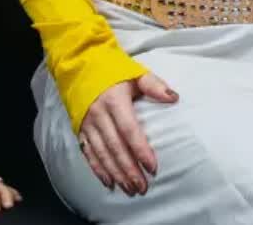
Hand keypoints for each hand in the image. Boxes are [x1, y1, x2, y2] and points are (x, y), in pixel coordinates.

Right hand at [78, 72, 177, 195]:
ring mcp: (87, 123)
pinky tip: (109, 181)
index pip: (129, 130)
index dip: (141, 150)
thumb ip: (153, 85)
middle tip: (142, 187)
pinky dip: (98, 169)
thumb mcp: (134, 72)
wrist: (80, 62)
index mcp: (114, 100)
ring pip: (102, 153)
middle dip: (129, 169)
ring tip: (129, 189)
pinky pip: (89, 152)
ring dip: (116, 173)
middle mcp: (99, 114)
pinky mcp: (80, 128)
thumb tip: (173, 97)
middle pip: (116, 147)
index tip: (152, 167)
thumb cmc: (111, 68)